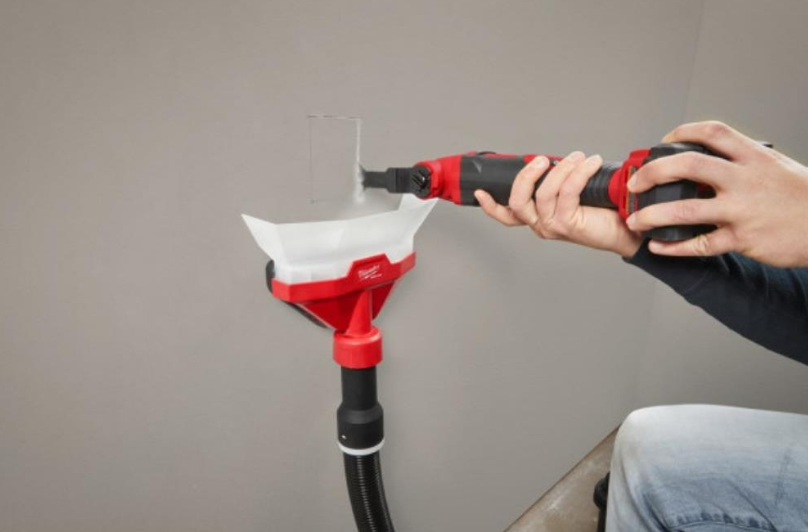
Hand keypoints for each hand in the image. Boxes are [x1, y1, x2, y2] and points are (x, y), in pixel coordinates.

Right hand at [475, 152, 642, 257]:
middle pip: (517, 201)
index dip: (490, 205)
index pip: (507, 216)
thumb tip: (554, 162)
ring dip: (561, 169)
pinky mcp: (568, 225)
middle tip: (543, 160)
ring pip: (543, 193)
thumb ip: (558, 182)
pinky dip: (578, 173)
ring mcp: (552, 227)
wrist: (626, 230)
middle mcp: (541, 225)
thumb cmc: (602, 211)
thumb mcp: (574, 194)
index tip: (479, 191)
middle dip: (526, 175)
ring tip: (578, 158)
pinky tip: (590, 163)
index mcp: (537, 218)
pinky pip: (567, 192)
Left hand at [626, 121, 807, 267]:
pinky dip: (674, 247)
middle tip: (636, 182)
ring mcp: (741, 210)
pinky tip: (658, 247)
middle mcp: (744, 180)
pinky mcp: (743, 239)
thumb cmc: (802, 197)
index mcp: (753, 157)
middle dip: (653, 172)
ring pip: (685, 209)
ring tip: (635, 219)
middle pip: (688, 165)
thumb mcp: (776, 166)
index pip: (711, 132)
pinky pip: (699, 244)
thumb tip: (710, 159)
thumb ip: (744, 161)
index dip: (681, 133)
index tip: (662, 141)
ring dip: (653, 215)